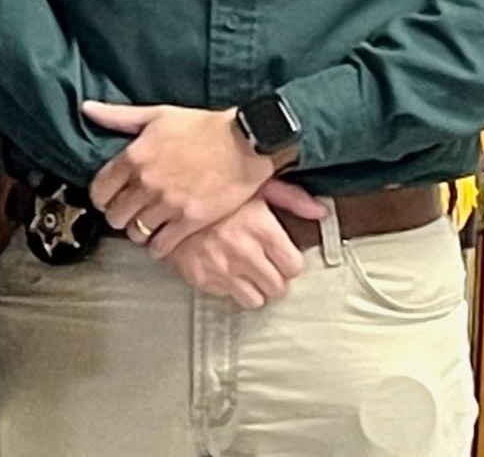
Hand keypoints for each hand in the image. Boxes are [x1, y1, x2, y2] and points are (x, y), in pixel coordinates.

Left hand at [84, 101, 272, 250]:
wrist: (246, 143)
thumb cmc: (203, 126)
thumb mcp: (157, 115)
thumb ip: (118, 116)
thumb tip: (87, 109)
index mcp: (134, 157)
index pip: (99, 190)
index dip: (101, 198)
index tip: (108, 199)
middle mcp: (146, 183)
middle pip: (114, 215)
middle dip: (118, 215)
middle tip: (127, 213)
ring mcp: (168, 204)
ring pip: (135, 232)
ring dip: (137, 231)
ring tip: (145, 226)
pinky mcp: (190, 220)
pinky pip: (161, 244)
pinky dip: (157, 246)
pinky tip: (161, 239)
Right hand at [157, 179, 327, 309]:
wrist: (163, 194)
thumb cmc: (212, 187)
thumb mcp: (253, 183)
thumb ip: (290, 198)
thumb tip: (321, 211)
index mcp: (262, 227)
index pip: (294, 267)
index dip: (288, 261)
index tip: (280, 256)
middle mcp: (245, 251)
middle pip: (277, 287)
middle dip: (273, 277)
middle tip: (263, 264)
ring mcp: (221, 266)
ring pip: (255, 299)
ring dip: (252, 287)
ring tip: (244, 270)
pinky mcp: (201, 277)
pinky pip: (227, 296)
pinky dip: (227, 286)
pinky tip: (222, 268)